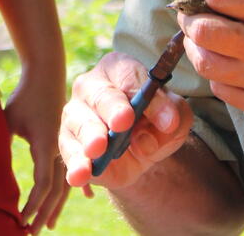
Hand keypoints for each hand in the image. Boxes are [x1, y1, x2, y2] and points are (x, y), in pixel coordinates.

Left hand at [4, 72, 69, 231]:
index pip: (42, 183)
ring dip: (56, 206)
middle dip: (43, 213)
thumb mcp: (8, 120)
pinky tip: (86, 198)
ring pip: (66, 183)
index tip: (21, 220)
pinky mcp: (66, 143)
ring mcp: (66, 147)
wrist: (46, 74)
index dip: (33, 205)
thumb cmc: (23, 97)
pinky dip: (76, 187)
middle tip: (30, 233)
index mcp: (45, 145)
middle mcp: (59, 149)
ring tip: (48, 225)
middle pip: (55, 190)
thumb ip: (1, 143)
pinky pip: (72, 170)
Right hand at [59, 52, 193, 191]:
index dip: (142, 92)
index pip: (129, 75)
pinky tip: (81, 174)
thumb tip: (161, 127)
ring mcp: (76, 114)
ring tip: (98, 149)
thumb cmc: (155, 121)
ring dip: (90, 136)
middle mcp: (92, 86)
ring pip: (79, 122)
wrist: (141, 151)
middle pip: (100, 95)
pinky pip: (69, 151)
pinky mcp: (68, 142)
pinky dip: (76, 164)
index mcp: (119, 70)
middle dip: (112, 110)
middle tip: (122, 123)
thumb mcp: (175, 116)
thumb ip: (174, 114)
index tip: (162, 117)